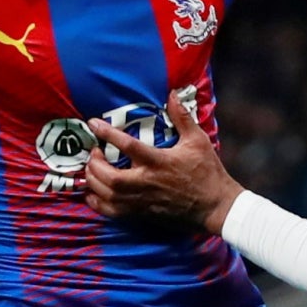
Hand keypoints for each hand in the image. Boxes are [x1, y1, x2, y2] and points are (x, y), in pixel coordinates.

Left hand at [83, 97, 241, 234]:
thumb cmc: (207, 172)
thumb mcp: (197, 140)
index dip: (108, 133)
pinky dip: (98, 204)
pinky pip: (113, 212)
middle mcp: (147, 182)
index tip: (93, 123)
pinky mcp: (142, 213)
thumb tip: (172, 94)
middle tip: (93, 152)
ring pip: (108, 195)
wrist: (215, 206)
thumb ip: (182, 117)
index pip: (128, 146)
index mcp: (159, 162)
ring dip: (93, 182)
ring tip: (91, 169)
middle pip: (110, 177)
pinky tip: (92, 193)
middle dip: (95, 164)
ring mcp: (143, 201)